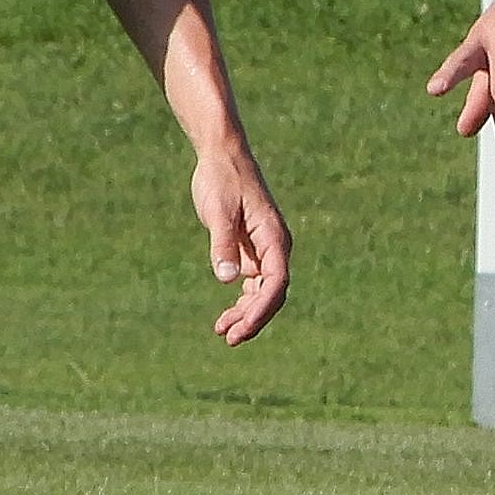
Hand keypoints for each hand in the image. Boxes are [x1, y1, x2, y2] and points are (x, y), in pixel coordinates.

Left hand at [193, 143, 291, 343]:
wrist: (222, 156)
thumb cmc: (222, 180)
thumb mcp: (218, 212)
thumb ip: (223, 245)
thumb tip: (227, 280)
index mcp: (274, 238)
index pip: (276, 283)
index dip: (261, 309)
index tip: (241, 328)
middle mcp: (275, 247)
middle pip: (272, 293)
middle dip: (253, 318)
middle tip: (229, 338)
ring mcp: (264, 250)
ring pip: (262, 292)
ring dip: (246, 313)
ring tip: (222, 331)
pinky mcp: (251, 249)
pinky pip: (253, 283)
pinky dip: (241, 300)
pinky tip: (226, 315)